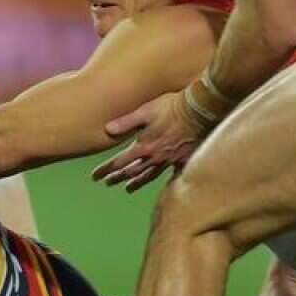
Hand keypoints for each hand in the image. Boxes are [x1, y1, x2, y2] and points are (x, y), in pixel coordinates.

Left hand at [91, 91, 209, 192]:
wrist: (200, 110)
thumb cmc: (172, 107)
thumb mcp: (145, 111)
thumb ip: (126, 123)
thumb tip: (107, 130)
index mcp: (143, 146)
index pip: (119, 162)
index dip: (105, 169)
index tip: (95, 177)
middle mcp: (154, 157)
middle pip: (132, 171)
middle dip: (118, 177)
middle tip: (107, 183)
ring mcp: (169, 160)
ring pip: (149, 175)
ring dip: (137, 182)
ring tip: (128, 189)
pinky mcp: (183, 159)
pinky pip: (173, 175)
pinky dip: (167, 183)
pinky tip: (165, 188)